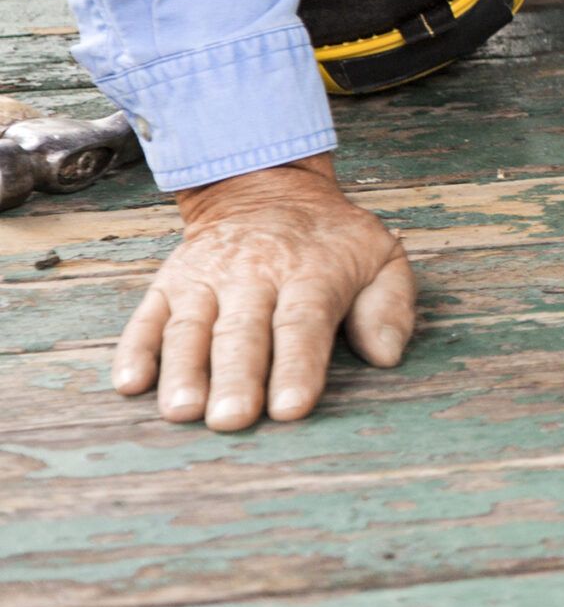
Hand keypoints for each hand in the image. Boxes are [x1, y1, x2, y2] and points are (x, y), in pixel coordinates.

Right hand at [113, 153, 414, 430]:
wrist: (266, 186)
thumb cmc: (330, 240)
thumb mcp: (380, 257)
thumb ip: (390, 305)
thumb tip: (388, 354)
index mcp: (311, 273)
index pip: (302, 324)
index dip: (297, 367)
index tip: (291, 408)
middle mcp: (253, 275)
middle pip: (242, 333)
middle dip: (236, 378)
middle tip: (231, 419)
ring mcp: (205, 278)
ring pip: (191, 328)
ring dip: (183, 371)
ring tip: (182, 411)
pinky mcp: (169, 283)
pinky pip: (147, 318)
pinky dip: (136, 350)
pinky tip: (130, 383)